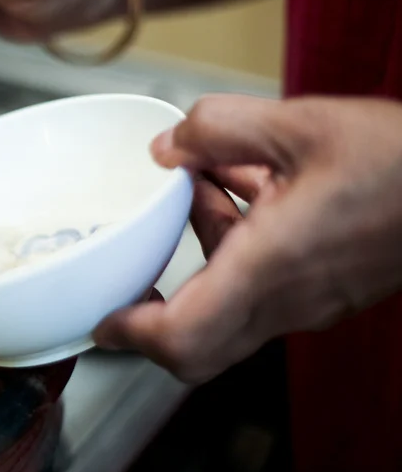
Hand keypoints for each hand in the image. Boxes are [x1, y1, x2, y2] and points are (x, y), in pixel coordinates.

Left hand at [93, 94, 401, 382]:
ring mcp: (310, 303)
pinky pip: (262, 291)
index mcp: (269, 268)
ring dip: (198, 261)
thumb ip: (218, 129)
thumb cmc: (399, 160)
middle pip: (197, 348)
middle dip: (152, 321)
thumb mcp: (299, 123)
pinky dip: (235, 251)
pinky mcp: (328, 292)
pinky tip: (244, 189)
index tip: (101, 320)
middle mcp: (286, 300)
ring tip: (197, 192)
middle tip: (126, 281)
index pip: (181, 337)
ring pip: (227, 312)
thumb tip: (166, 147)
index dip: (131, 335)